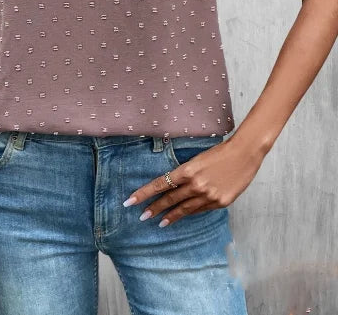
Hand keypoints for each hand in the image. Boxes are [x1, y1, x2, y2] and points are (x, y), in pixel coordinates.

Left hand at [122, 137, 264, 226]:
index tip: (130, 201)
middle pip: (170, 199)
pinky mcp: (220, 202)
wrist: (245, 153)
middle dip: (154, 208)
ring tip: (160, 222)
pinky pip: (200, 210)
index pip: (160, 184)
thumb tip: (174, 187)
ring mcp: (209, 195)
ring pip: (184, 209)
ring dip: (171, 216)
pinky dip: (190, 213)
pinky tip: (183, 215)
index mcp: (188, 170)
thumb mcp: (198, 160)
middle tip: (141, 216)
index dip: (144, 193)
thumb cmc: (221, 152)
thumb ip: (186, 174)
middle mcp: (196, 184)